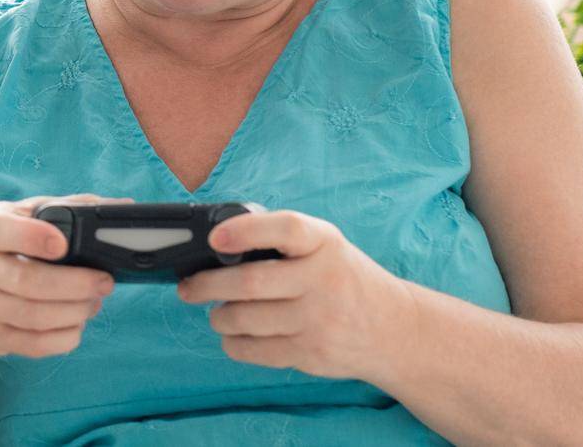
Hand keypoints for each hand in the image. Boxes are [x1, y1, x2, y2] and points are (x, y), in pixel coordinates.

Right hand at [0, 194, 127, 358]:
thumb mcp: (19, 217)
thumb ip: (67, 208)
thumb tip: (123, 207)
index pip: (0, 231)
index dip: (32, 238)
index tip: (63, 244)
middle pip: (27, 282)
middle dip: (75, 285)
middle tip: (105, 282)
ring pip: (33, 317)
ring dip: (74, 311)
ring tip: (94, 302)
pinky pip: (32, 345)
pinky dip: (63, 338)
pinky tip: (77, 324)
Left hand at [177, 209, 415, 380]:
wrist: (395, 329)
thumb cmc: (343, 278)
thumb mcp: (325, 246)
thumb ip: (282, 240)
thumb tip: (216, 243)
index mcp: (325, 243)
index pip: (286, 228)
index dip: (246, 231)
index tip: (215, 237)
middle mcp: (323, 280)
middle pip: (250, 282)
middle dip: (206, 284)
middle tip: (188, 287)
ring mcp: (318, 320)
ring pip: (246, 319)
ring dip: (219, 316)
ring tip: (216, 312)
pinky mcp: (312, 354)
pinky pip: (255, 351)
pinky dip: (233, 343)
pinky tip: (234, 335)